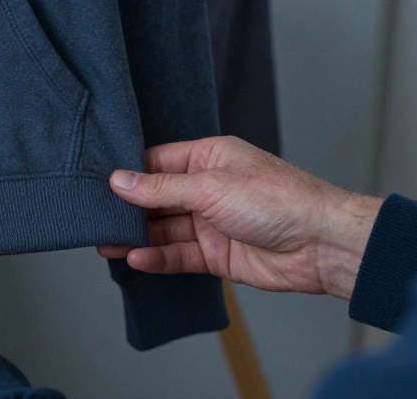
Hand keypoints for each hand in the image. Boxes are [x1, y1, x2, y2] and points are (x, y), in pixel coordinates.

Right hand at [98, 136, 382, 299]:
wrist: (322, 245)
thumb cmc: (278, 200)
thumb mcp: (210, 186)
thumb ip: (160, 188)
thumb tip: (119, 180)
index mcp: (208, 157)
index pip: (156, 162)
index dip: (128, 173)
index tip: (96, 183)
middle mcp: (207, 188)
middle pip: (156, 198)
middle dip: (127, 209)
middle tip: (95, 218)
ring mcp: (211, 222)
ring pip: (163, 229)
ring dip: (137, 237)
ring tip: (106, 244)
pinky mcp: (216, 254)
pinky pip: (178, 255)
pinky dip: (157, 258)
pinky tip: (136, 259)